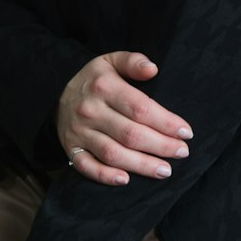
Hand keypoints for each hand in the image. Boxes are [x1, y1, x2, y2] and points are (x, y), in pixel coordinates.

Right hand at [56, 50, 193, 185]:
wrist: (55, 93)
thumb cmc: (95, 80)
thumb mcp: (111, 61)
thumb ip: (134, 62)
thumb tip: (153, 69)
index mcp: (104, 87)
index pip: (140, 108)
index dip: (166, 122)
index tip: (186, 132)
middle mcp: (90, 111)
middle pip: (130, 134)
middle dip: (160, 146)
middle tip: (182, 152)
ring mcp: (79, 132)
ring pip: (113, 153)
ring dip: (141, 165)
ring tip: (165, 170)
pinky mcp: (71, 149)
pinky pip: (87, 167)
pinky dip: (105, 176)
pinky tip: (126, 180)